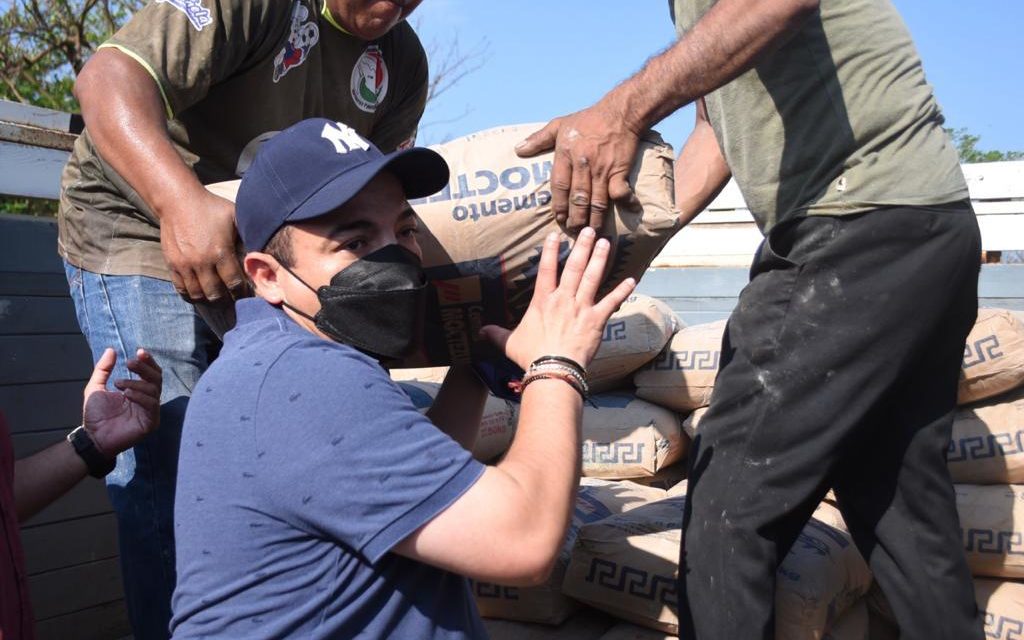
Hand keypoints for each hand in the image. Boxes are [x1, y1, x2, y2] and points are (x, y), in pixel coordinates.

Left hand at [82, 348, 161, 458]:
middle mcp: (147, 400)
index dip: (148, 362)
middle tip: (130, 363)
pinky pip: (152, 405)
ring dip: (137, 383)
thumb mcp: (96, 387)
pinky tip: (127, 394)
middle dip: (145, 368)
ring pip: (154, 390)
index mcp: (138, 391)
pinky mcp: (151, 422)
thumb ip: (103, 369)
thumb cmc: (95, 415)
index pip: (151, 373)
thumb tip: (111, 350)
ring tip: (119, 384)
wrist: (93, 437)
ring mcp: (151, 411)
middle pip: (157, 378)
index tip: (139, 352)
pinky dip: (140, 396)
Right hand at [160, 191, 246, 302]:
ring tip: (218, 300)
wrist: (178, 201)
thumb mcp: (235, 216)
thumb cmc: (211, 207)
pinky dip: (191, 296)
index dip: (242, 293)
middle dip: (227, 301)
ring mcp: (185, 265)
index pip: (234, 283)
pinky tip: (200, 295)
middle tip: (233, 302)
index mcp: (220, 251)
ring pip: (198, 294)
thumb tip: (262, 249)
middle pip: (216, 294)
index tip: (247, 294)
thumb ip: (247, 234)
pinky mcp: (172, 264)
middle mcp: (202, 261)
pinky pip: (182, 289)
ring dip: (209, 300)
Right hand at [480, 228, 635, 370]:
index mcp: (543, 301)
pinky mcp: (597, 320)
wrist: (553, 369)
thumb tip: (480, 332)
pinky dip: (623, 291)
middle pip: (575, 267)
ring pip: (593, 277)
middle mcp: (563, 298)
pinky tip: (632, 280)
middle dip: (582, 246)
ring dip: (600, 259)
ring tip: (606, 243)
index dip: (551, 250)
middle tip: (590, 230)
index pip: (547, 269)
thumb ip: (496, 334)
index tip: (556, 234)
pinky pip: (612, 302)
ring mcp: (582, 307)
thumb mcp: (510, 343)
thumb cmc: (531, 355)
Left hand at [516, 101, 640, 230]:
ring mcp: (602, 168)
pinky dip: (624, 203)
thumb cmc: (588, 118)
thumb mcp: (559, 124)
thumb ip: (538, 139)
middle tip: (574, 232)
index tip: (559, 219)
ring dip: (595, 219)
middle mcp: (583, 164)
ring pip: (597, 201)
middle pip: (577, 198)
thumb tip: (518, 150)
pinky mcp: (619, 169)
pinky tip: (627, 213)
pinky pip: (621, 191)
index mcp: (565, 154)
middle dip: (576, 218)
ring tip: (593, 232)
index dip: (558, 205)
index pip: (559, 186)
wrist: (620, 111)